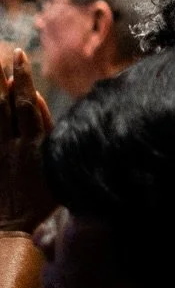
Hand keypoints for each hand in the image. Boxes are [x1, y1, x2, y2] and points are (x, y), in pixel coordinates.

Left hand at [0, 47, 53, 234]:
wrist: (13, 232)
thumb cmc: (41, 204)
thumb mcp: (57, 171)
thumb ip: (49, 138)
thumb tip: (35, 102)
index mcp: (36, 146)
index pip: (28, 105)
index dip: (23, 81)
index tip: (19, 59)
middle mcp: (15, 146)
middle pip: (9, 105)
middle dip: (9, 79)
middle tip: (6, 55)